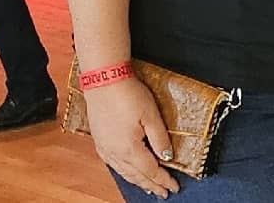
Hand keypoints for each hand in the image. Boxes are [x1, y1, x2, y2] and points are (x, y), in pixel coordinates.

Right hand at [84, 79, 180, 197]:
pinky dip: (124, 172)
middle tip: (163, 193)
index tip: (174, 187)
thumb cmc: (129, 96)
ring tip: (148, 187)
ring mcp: (104, 148)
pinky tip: (128, 172)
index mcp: (129, 148)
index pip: (150, 170)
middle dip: (151, 185)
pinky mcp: (99, 141)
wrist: (104, 81)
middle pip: (136, 175)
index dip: (163, 180)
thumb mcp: (151, 116)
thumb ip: (160, 138)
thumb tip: (167, 156)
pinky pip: (113, 164)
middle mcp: (114, 153)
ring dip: (137, 181)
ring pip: (123, 171)